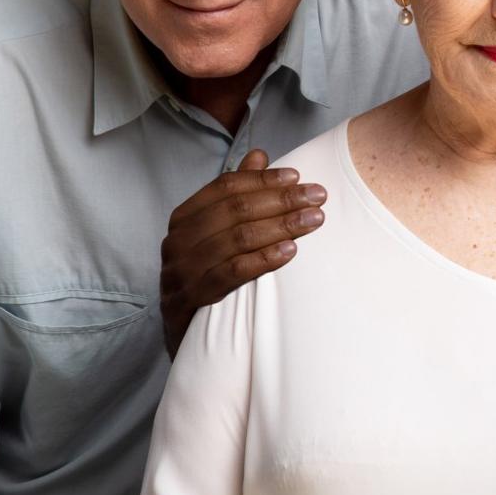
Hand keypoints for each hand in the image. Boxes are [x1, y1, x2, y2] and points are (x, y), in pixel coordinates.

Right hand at [159, 149, 326, 355]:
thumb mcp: (218, 234)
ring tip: (314, 221)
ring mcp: (181, 272)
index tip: (299, 177)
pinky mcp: (190, 302)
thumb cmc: (207, 277)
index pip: (226, 187)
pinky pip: (231, 274)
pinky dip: (263, 259)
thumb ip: (236, 195)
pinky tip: (290, 251)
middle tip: (318, 198)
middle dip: (281, 200)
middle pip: (235, 210)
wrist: (185, 339)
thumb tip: (258, 155)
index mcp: (184, 218)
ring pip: (236, 239)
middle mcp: (177, 241)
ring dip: (280, 226)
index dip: (263, 179)